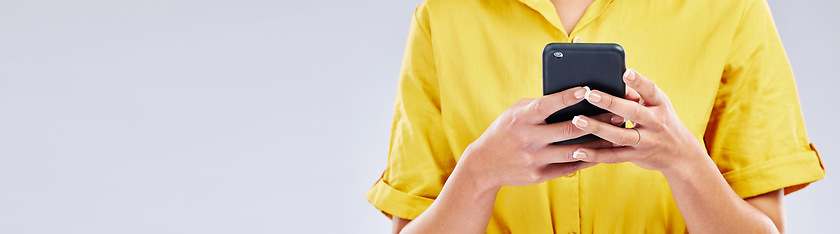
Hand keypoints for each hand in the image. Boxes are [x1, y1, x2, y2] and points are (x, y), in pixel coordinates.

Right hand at [458, 87, 624, 189]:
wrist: (484, 164)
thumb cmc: (506, 130)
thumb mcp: (516, 113)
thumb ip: (539, 106)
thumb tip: (571, 98)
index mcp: (521, 119)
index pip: (548, 105)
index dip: (568, 97)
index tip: (588, 89)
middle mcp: (528, 139)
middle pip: (568, 130)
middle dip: (596, 121)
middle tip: (618, 114)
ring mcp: (534, 159)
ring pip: (574, 151)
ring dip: (598, 143)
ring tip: (616, 135)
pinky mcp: (538, 176)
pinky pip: (569, 167)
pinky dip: (587, 159)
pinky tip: (601, 153)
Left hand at [568, 69, 707, 172]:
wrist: (680, 153)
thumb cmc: (661, 120)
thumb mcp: (656, 104)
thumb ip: (635, 94)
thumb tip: (611, 80)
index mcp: (659, 104)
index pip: (650, 90)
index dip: (638, 81)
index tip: (625, 72)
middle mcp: (655, 122)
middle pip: (632, 112)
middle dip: (610, 103)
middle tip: (590, 95)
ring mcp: (646, 141)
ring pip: (620, 135)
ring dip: (597, 128)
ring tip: (578, 121)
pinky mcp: (636, 156)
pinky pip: (613, 156)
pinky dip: (595, 155)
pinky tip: (578, 151)